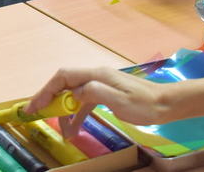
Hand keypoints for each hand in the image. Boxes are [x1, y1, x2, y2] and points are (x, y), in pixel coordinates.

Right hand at [25, 67, 170, 136]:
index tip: (36, 105)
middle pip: (64, 84)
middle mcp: (95, 76)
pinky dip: (76, 115)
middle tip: (36, 114)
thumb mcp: (119, 100)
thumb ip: (95, 93)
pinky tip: (74, 130)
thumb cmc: (145, 103)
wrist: (167, 104)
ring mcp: (100, 85)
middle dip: (49, 99)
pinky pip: (84, 103)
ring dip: (64, 111)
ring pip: (73, 95)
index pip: (63, 77)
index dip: (47, 89)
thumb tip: (74, 93)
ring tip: (60, 130)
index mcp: (96, 75)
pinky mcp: (105, 94)